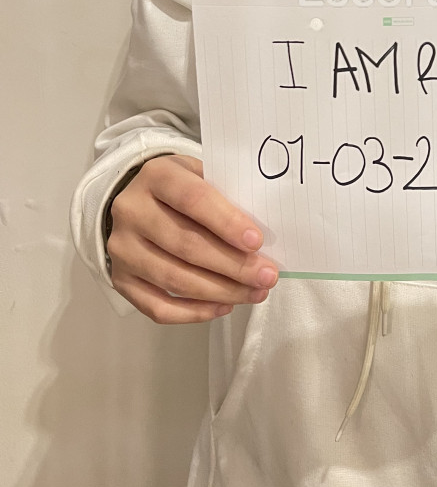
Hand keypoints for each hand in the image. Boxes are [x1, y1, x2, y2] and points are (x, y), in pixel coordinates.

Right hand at [107, 154, 279, 323]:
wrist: (134, 200)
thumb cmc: (181, 188)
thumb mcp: (200, 174)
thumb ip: (226, 195)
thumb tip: (262, 235)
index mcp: (156, 176)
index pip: (193, 199)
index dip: (226, 222)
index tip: (257, 242)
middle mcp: (132, 211)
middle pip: (186, 245)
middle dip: (233, 265)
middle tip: (267, 276)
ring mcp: (122, 248)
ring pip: (174, 278)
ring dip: (220, 291)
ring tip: (254, 294)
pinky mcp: (120, 279)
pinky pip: (156, 306)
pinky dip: (193, 312)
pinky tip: (223, 307)